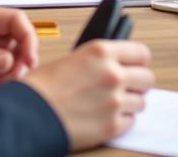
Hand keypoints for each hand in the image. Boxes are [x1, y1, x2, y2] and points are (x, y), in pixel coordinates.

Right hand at [25, 40, 153, 150]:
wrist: (29, 114)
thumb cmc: (44, 86)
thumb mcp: (76, 57)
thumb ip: (101, 58)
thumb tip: (118, 62)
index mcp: (102, 51)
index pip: (142, 53)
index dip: (140, 60)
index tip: (137, 65)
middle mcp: (112, 74)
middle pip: (148, 78)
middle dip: (138, 82)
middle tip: (127, 85)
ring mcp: (114, 101)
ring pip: (141, 101)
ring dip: (130, 102)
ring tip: (112, 102)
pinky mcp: (111, 126)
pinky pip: (131, 121)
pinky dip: (122, 120)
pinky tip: (106, 116)